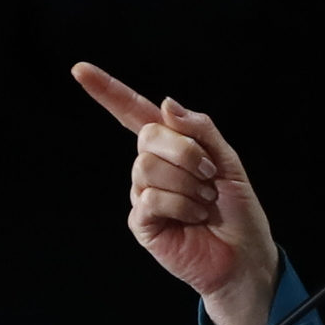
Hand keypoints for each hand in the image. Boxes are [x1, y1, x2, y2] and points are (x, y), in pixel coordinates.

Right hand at [72, 63, 278, 324]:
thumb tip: (167, 103)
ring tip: (204, 202)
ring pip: (147, 166)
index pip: (134, 112)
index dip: (108, 91)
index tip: (80, 70)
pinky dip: (180, 204)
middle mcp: (152, 166)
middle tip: (210, 176)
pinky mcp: (142, 221)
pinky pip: (149, 197)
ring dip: (187, 183)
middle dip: (187, 152)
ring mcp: (143, 193)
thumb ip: (201, 129)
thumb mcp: (228, 160)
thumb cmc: (238, 210)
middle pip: (149, 135)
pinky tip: (193, 217)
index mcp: (171, 146)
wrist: (244, 255)